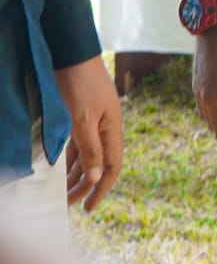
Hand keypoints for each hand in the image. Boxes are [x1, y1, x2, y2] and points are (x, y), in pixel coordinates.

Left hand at [53, 57, 122, 212]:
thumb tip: (96, 177)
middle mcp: (104, 129)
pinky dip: (68, 161)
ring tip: (59, 193)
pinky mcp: (78, 117)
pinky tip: (57, 170)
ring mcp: (91, 123)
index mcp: (112, 130)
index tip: (88, 208)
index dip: (101, 189)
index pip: (111, 167)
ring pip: (85, 157)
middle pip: (97, 165)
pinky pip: (75, 146)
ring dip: (74, 176)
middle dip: (83, 186)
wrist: (72, 55)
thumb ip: (90, 148)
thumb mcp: (84, 119)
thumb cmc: (80, 86)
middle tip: (66, 205)